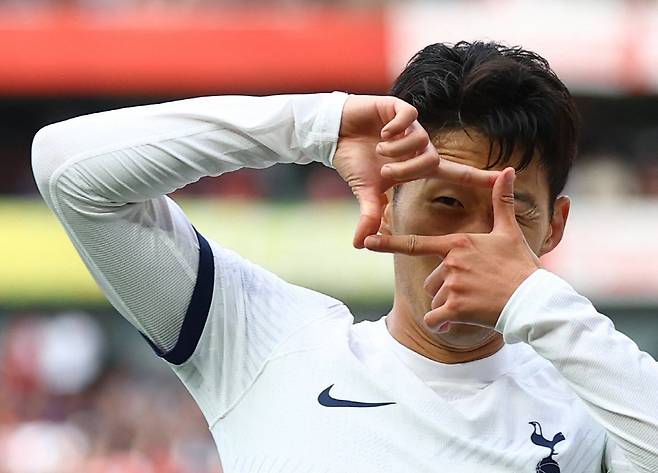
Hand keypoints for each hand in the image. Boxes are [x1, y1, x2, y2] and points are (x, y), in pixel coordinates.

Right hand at [334, 95, 499, 247]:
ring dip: (397, 152)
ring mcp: (410, 126)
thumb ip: (370, 215)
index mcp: (418, 165)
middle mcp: (420, 145)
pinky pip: (409, 119)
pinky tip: (382, 134)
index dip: (479, 178)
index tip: (505, 178)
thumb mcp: (365, 192)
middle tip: (385, 173)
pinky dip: (395, 131)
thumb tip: (359, 245)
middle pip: (432, 161)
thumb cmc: (355, 162)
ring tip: (379, 151)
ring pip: (421, 141)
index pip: (456, 173)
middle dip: (406, 171)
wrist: (336, 135)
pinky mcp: (398, 108)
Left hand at [363, 168, 540, 330]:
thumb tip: (507, 170)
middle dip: (446, 289)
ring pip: (435, 299)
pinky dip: (441, 324)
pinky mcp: (456, 307)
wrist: (534, 300)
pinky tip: (457, 323)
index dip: (388, 243)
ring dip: (449, 306)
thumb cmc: (520, 266)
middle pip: (431, 281)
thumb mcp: (509, 232)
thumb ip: (502, 202)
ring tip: (476, 304)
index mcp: (458, 243)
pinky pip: (435, 319)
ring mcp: (453, 285)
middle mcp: (451, 262)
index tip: (366, 242)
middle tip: (475, 291)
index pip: (415, 244)